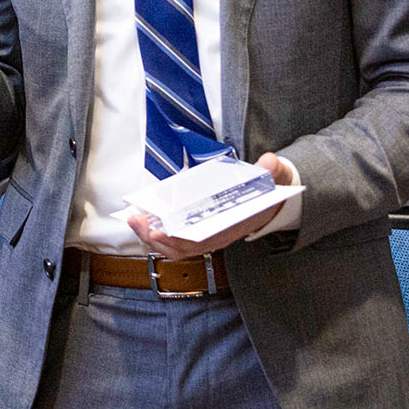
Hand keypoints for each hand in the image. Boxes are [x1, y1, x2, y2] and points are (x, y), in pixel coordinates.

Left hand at [126, 152, 292, 258]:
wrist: (272, 202)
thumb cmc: (268, 191)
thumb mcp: (274, 179)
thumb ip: (272, 171)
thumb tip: (270, 162)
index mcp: (232, 227)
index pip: (202, 241)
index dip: (179, 240)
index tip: (160, 232)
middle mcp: (216, 235)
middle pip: (182, 247)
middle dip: (156, 237)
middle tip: (136, 219)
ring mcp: (206, 235)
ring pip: (174, 246)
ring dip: (151, 235)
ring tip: (134, 217)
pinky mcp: (197, 229)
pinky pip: (174, 237)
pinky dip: (156, 230)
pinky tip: (143, 215)